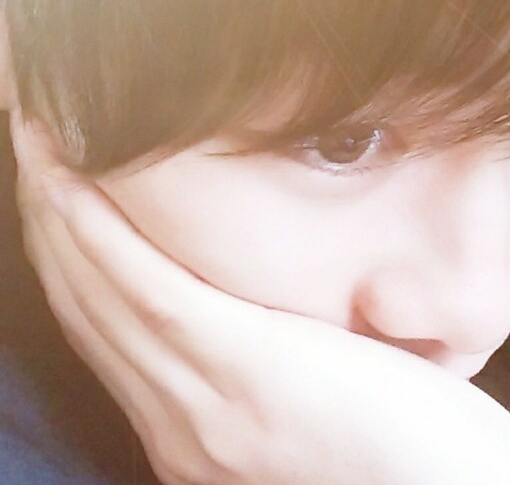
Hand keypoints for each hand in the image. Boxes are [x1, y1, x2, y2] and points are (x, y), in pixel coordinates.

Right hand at [11, 112, 509, 484]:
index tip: (54, 187)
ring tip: (37, 142)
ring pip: (102, 290)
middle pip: (87, 303)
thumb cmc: (399, 441)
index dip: (69, 253)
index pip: (106, 325)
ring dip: (60, 212)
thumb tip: (251, 306)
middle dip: (50, 219)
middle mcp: (178, 418)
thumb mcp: (311, 399)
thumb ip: (264, 361)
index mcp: (192, 421)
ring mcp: (205, 401)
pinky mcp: (247, 374)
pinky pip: (152, 292)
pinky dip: (103, 236)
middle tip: (31, 143)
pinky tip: (75, 186)